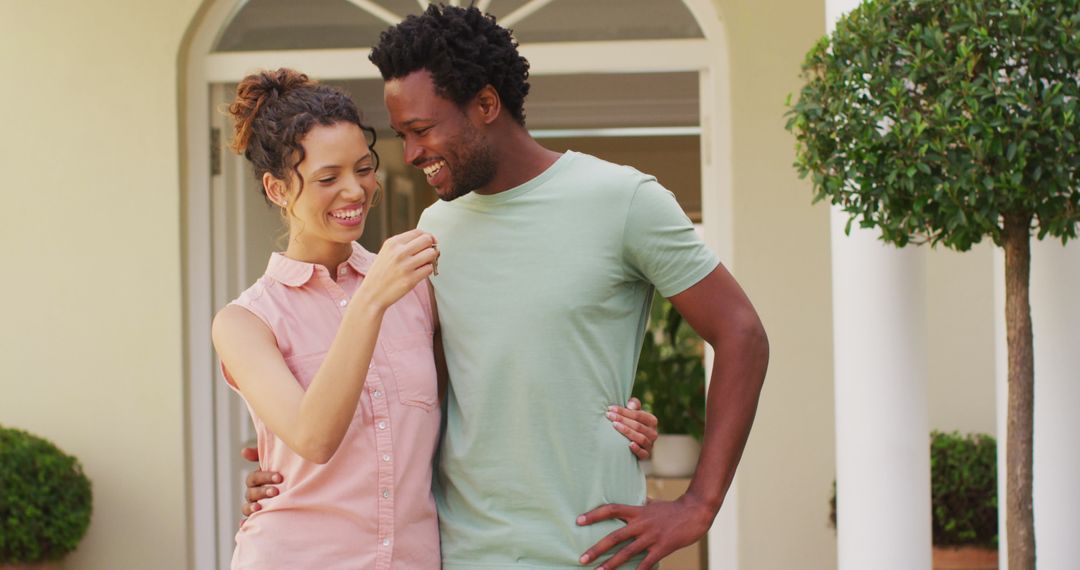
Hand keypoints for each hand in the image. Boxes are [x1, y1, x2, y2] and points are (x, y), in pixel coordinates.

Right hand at [239, 447, 282, 520]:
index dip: (265, 477)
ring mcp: (254, 505)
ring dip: (251, 507)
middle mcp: (253, 493)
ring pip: (246, 507)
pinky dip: (244, 523)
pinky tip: (245, 525)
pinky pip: (247, 522)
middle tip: (276, 491)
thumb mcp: (275, 462)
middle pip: (250, 493)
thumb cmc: (284, 472)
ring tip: (259, 508)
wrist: (294, 487)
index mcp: (256, 479)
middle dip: (262, 492)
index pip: (254, 478)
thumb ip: (260, 455)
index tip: (280, 477)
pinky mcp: (258, 517)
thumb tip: (243, 452)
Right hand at [359, 230, 439, 308]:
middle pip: (427, 240)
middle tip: (429, 254)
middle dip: (431, 246)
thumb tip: (428, 240)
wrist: (371, 294)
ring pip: (431, 253)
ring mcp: (405, 266)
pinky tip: (419, 274)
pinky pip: (429, 269)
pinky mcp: (411, 279)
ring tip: (423, 264)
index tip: (429, 244)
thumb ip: (404, 245)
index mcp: (392, 243)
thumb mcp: (387, 252)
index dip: (427, 237)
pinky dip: (427, 271)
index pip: (419, 232)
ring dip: (431, 259)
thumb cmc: (381, 274)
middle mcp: (399, 252)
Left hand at [576, 494, 713, 568]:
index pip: (611, 510)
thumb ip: (642, 505)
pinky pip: (647, 562)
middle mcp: (641, 523)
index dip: (594, 515)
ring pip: (627, 552)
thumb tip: (635, 501)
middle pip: (614, 536)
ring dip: (611, 564)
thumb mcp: (654, 504)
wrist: (696, 511)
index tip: (578, 521)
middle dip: (597, 549)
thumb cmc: (673, 508)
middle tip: (582, 558)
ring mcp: (652, 536)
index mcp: (637, 511)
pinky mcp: (663, 547)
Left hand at [607, 397, 658, 459]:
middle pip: (637, 425)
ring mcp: (650, 444)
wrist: (637, 444)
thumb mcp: (635, 414)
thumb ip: (634, 405)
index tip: (610, 408)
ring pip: (640, 438)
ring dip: (627, 431)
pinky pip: (643, 453)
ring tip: (614, 425)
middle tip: (608, 415)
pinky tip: (629, 445)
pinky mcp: (646, 455)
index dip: (623, 411)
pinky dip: (637, 449)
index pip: (638, 414)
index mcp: (652, 420)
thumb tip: (630, 405)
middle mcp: (653, 432)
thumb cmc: (633, 424)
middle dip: (622, 419)